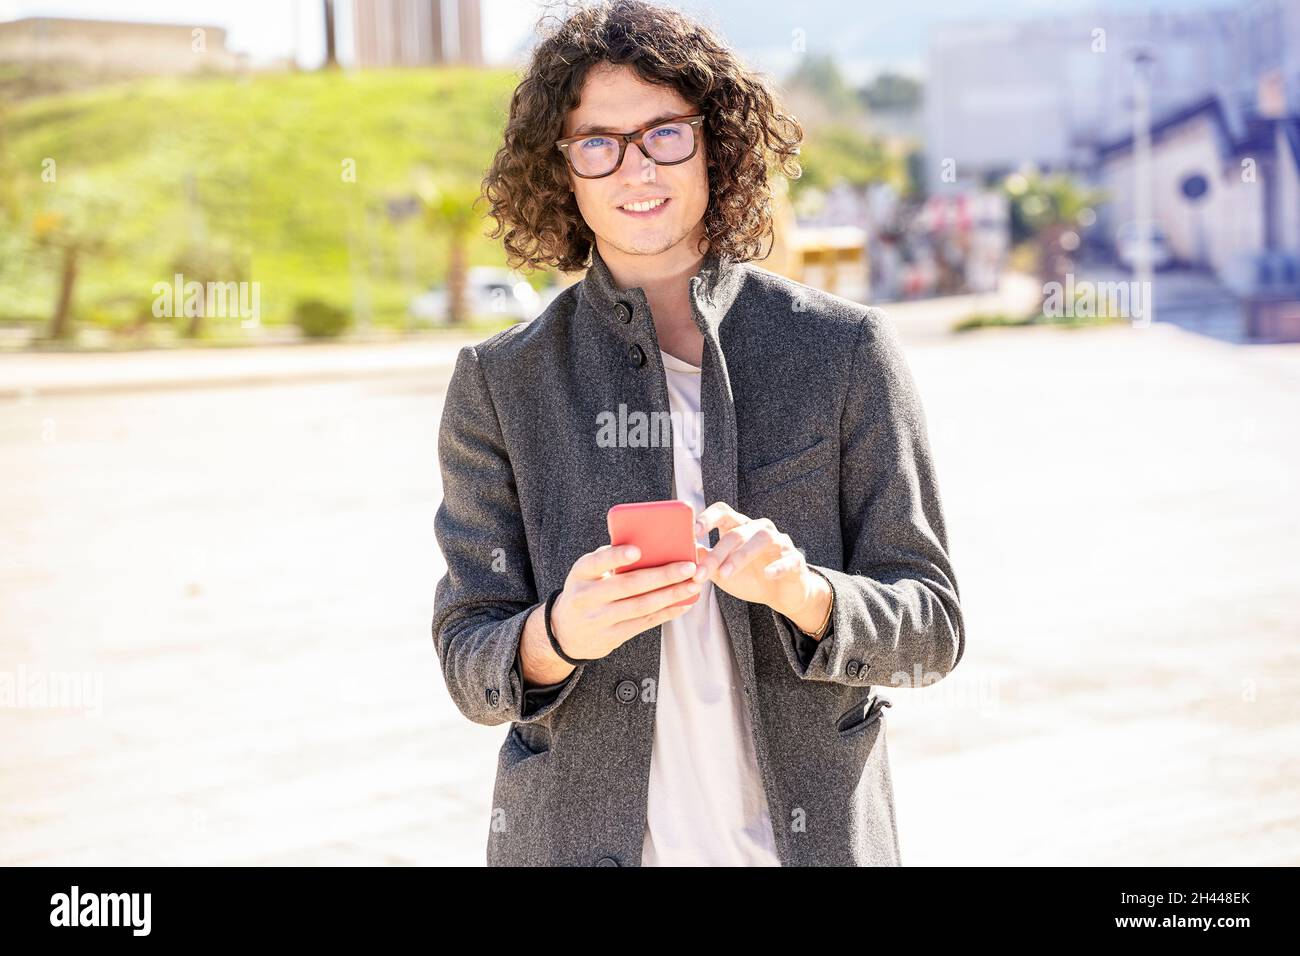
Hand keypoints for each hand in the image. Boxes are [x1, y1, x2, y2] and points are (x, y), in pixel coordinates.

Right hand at [548, 543, 706, 660]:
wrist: (566, 631)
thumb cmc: (586, 590)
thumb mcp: (587, 573)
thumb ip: (609, 559)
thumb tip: (650, 544)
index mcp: (580, 574)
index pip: (596, 563)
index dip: (615, 557)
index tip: (637, 551)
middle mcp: (587, 597)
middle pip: (628, 585)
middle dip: (662, 575)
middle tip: (688, 566)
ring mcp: (599, 619)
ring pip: (641, 606)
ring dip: (671, 595)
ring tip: (693, 584)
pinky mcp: (612, 637)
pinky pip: (644, 623)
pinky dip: (667, 612)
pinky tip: (684, 602)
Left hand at [693, 501, 827, 626]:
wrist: (782, 595)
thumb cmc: (749, 578)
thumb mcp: (722, 572)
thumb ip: (706, 560)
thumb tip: (685, 550)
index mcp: (739, 527)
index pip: (723, 512)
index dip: (708, 518)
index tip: (692, 531)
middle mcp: (759, 529)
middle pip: (736, 532)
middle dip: (717, 552)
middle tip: (701, 572)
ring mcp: (779, 542)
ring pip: (761, 539)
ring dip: (741, 556)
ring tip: (725, 574)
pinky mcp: (795, 559)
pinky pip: (789, 559)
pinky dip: (778, 566)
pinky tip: (768, 574)